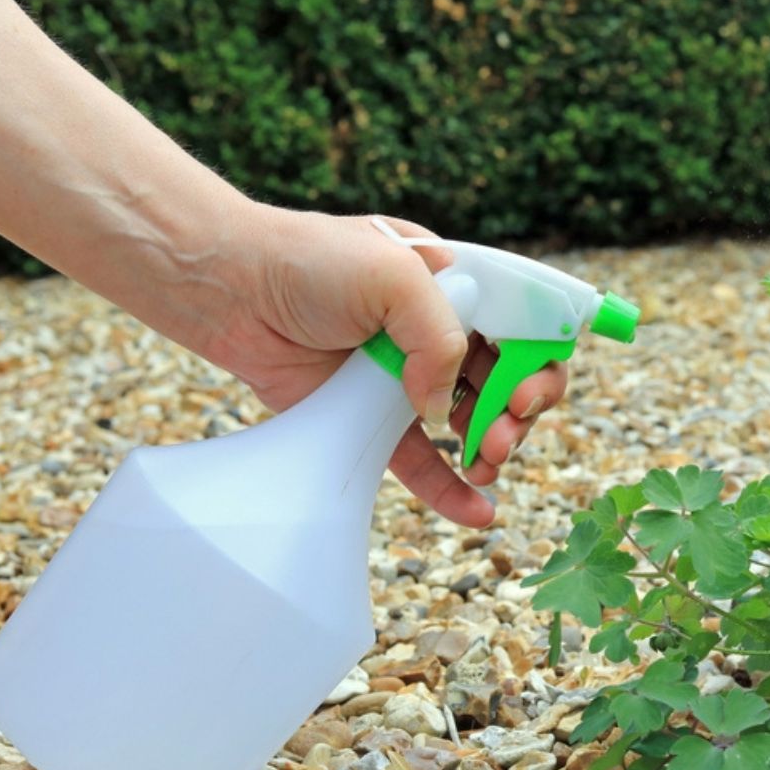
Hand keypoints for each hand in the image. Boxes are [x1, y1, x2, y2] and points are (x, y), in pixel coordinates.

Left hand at [202, 206, 566, 527]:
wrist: (229, 288)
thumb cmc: (307, 259)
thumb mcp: (393, 275)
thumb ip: (439, 334)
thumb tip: (440, 405)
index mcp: (457, 284)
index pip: (524, 324)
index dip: (539, 359)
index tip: (525, 389)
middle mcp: (438, 330)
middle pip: (507, 378)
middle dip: (520, 409)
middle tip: (505, 430)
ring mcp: (405, 375)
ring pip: (470, 422)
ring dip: (492, 446)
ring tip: (486, 461)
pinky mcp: (369, 416)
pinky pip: (420, 462)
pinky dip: (451, 488)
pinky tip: (479, 510)